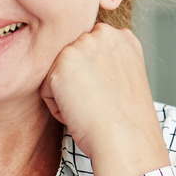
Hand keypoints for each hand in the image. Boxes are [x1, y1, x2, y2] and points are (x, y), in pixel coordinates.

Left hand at [40, 23, 169, 175]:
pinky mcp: (61, 64)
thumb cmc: (128, 122)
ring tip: (92, 108)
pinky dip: (58, 109)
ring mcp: (81, 46)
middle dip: (80, 83)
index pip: (90, 53)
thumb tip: (83, 69)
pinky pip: (47, 91)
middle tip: (100, 103)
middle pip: (72, 61)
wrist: (126, 140)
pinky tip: (81, 113)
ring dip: (69, 95)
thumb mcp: (126, 79)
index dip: (96, 79)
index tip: (109, 96)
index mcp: (123, 37)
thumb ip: (107, 62)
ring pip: (58, 75)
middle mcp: (103, 34)